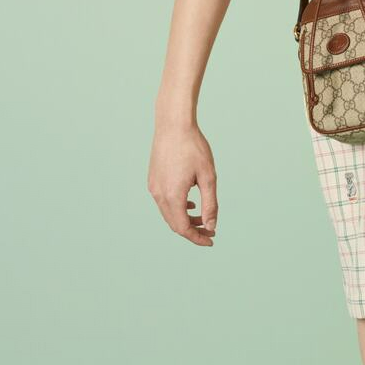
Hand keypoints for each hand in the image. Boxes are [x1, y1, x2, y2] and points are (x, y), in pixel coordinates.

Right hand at [148, 118, 217, 246]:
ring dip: (184, 219)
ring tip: (202, 218)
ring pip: (168, 213)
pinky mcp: (153, 179)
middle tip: (210, 230)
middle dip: (192, 230)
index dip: (197, 237)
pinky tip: (189, 203)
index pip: (183, 228)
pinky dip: (177, 208)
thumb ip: (210, 203)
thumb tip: (212, 225)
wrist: (173, 124)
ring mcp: (153, 187)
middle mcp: (159, 194)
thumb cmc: (194, 147)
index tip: (211, 240)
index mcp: (172, 195)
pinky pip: (163, 201)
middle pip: (174, 223)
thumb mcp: (208, 176)